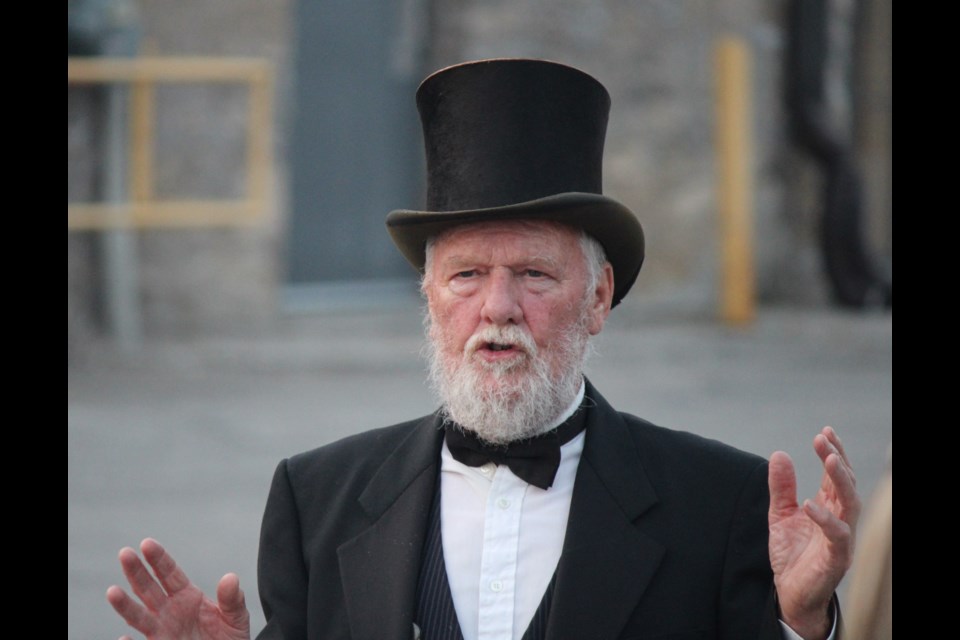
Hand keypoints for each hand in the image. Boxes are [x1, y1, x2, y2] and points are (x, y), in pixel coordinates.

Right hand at [106, 538, 250, 639]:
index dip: (159, 559)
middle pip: (148, 588)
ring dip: (125, 605)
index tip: (147, 544)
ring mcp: (162, 631)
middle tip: (125, 553)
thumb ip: (232, 600)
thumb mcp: (235, 617)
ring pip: (139, 616)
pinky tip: (123, 638)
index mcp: (187, 596)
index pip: (170, 573)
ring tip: (113, 592)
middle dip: (136, 571)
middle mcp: (169, 611)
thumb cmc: (230, 638)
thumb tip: (230, 578)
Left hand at [768, 427, 860, 639]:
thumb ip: (781, 487)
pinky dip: (825, 518)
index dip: (832, 452)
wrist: (790, 592)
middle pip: (846, 483)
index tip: (824, 432)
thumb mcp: (780, 514)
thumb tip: (779, 454)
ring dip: (841, 480)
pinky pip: (837, 535)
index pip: (835, 475)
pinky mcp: (837, 558)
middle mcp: (840, 519)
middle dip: (837, 459)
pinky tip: (810, 504)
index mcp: (829, 507)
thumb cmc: (792, 554)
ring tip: (830, 459)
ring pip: (850, 504)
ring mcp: (842, 538)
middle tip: (824, 439)